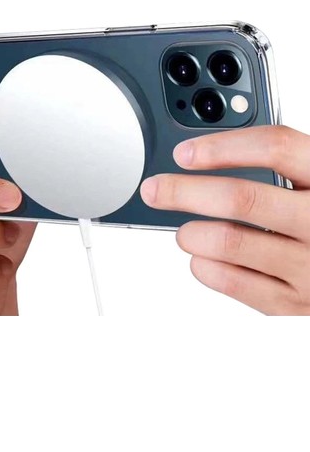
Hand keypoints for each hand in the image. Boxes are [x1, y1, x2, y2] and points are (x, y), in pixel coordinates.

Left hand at [140, 125, 309, 314]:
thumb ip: (284, 167)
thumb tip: (210, 158)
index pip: (276, 148)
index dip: (223, 147)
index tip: (185, 153)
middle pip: (242, 198)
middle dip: (185, 191)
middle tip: (157, 189)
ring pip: (231, 242)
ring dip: (192, 233)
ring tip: (185, 231)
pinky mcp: (295, 304)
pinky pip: (235, 283)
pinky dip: (206, 267)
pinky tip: (202, 259)